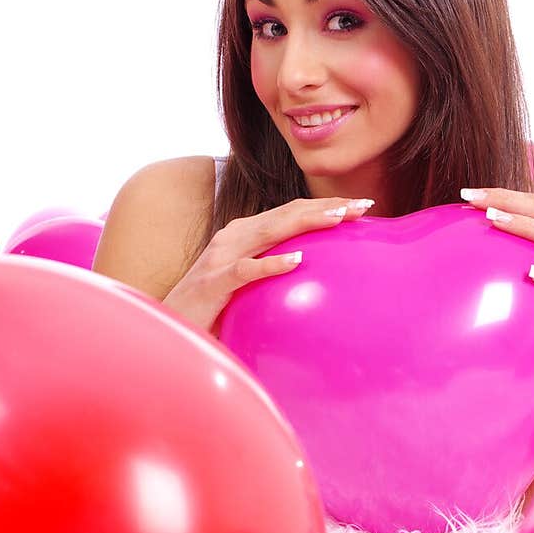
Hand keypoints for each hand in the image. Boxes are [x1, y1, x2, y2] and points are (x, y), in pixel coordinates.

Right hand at [162, 195, 374, 333]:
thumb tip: (313, 274)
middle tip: (362, 206)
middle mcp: (233, 238)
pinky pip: (246, 270)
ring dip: (306, 222)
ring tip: (339, 219)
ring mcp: (221, 257)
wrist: (171, 326)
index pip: (289, 214)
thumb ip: (273, 273)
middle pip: (286, 215)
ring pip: (270, 232)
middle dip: (325, 207)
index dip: (323, 206)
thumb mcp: (248, 284)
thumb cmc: (212, 308)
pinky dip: (271, 263)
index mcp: (243, 235)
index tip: (360, 207)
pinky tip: (297, 261)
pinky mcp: (213, 283)